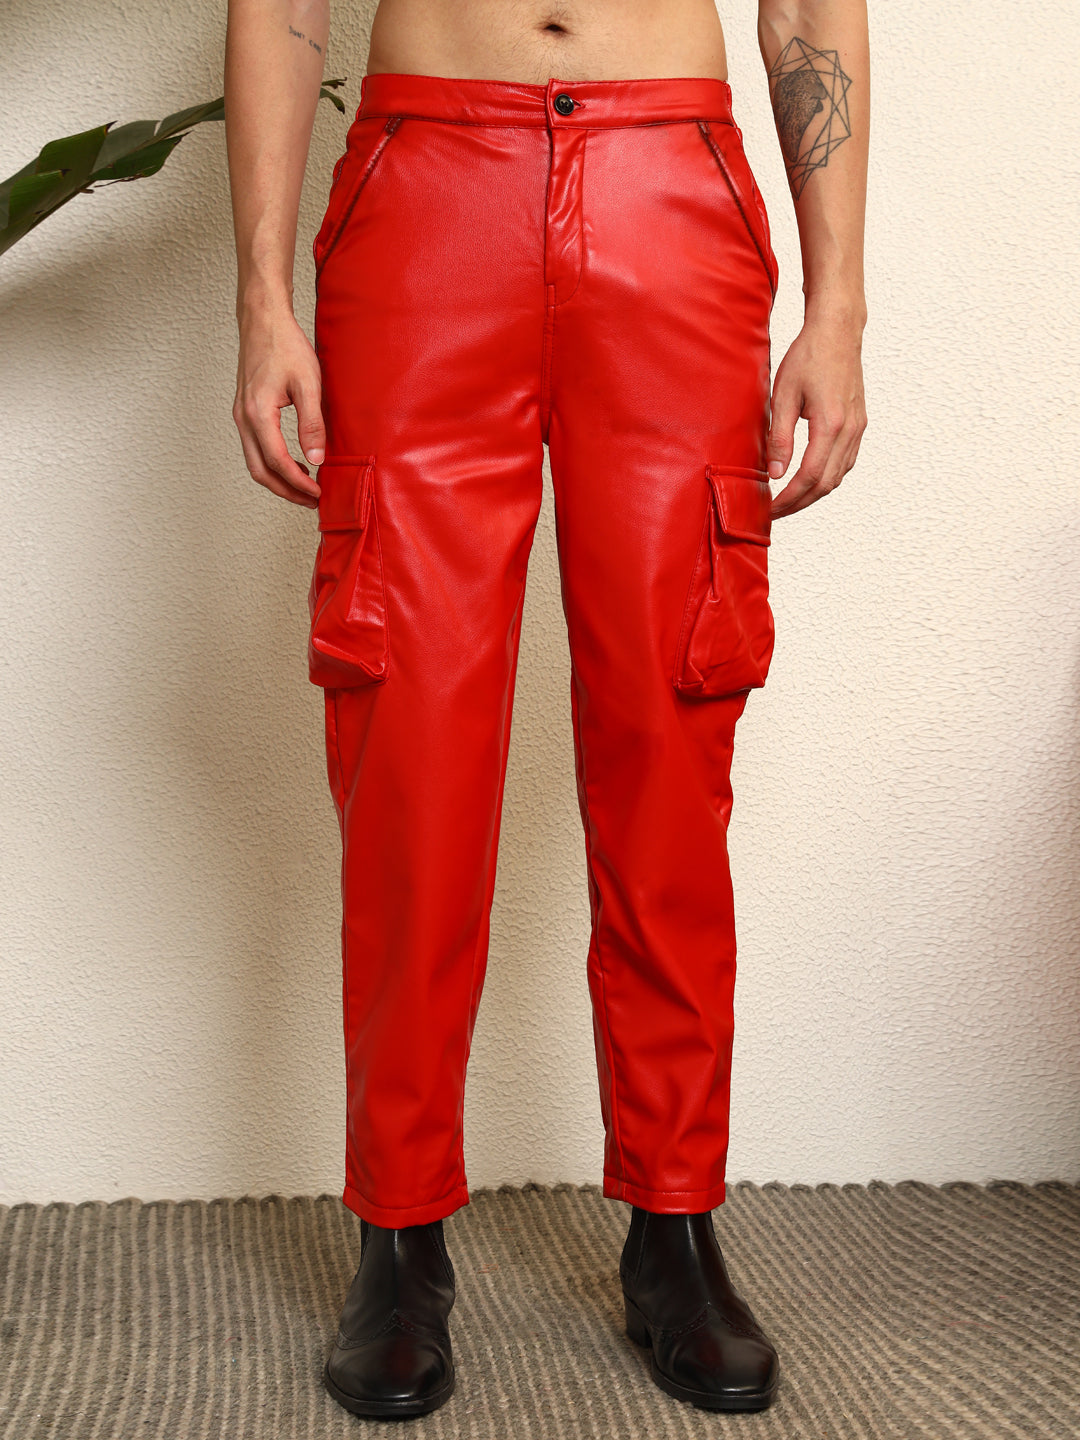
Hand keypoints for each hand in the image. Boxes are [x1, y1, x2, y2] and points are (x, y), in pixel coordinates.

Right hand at [232, 298, 325, 507]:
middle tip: (312, 501)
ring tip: (306, 487)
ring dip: (279, 480)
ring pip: (255, 463)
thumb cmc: (285, 346)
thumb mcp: (308, 383)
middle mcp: (243, 419)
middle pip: (260, 472)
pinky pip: (255, 449)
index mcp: (257, 414)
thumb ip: (312, 424)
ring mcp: (241, 416)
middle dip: (287, 492)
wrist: (263, 320)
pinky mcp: (244, 412)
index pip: (277, 462)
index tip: (318, 494)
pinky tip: (295, 463)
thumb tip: (316, 459)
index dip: (299, 484)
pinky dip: (273, 464)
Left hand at [766, 313, 867, 517]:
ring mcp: (858, 428)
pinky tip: (809, 480)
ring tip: (789, 500)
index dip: (788, 499)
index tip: (771, 509)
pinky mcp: (859, 424)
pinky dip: (827, 477)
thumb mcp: (783, 396)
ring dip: (813, 493)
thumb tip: (775, 474)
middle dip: (799, 503)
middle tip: (776, 512)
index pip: (809, 477)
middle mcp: (850, 430)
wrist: (837, 332)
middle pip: (826, 484)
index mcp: (831, 424)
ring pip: (838, 476)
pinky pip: (845, 462)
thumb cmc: (808, 357)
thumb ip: (780, 438)